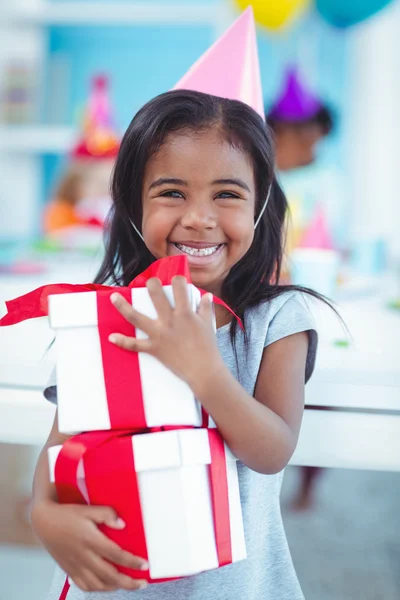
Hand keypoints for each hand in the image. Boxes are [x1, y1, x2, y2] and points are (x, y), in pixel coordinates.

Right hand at [31, 500, 147, 591]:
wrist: (43, 522)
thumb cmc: (67, 513)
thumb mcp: (88, 509)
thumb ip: (107, 514)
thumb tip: (123, 525)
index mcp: (90, 540)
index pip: (116, 555)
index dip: (132, 561)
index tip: (145, 564)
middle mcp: (83, 556)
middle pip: (110, 575)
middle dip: (129, 582)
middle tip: (143, 582)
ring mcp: (76, 566)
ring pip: (98, 585)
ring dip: (116, 587)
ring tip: (129, 584)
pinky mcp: (69, 570)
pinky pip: (85, 586)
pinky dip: (99, 589)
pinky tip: (107, 586)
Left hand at [109, 276, 222, 389]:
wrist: (203, 370)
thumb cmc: (208, 347)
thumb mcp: (208, 324)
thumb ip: (206, 308)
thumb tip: (207, 296)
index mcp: (185, 312)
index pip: (179, 287)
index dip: (178, 280)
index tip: (176, 280)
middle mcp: (170, 320)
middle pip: (156, 295)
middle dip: (151, 284)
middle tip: (150, 282)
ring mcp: (159, 334)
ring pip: (137, 317)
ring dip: (123, 306)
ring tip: (114, 296)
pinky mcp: (154, 348)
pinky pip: (135, 345)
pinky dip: (123, 341)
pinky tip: (111, 337)